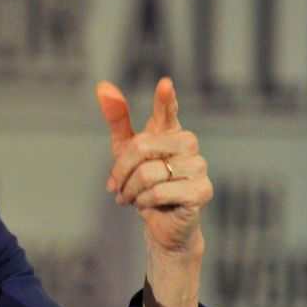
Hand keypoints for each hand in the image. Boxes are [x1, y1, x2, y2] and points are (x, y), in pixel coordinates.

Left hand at [95, 77, 211, 254]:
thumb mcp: (124, 150)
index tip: (164, 83)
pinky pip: (159, 193)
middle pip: (141, 146)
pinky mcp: (202, 191)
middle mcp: (188, 145)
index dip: (165, 98)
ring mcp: (199, 167)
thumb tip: (103, 86)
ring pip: (148, 173)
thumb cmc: (142, 184)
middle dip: (121, 170)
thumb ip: (118, 119)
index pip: (167, 111)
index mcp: (169, 132)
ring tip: (133, 197)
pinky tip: (148, 206)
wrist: (159, 223)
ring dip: (131, 190)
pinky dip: (144, 202)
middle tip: (117, 186)